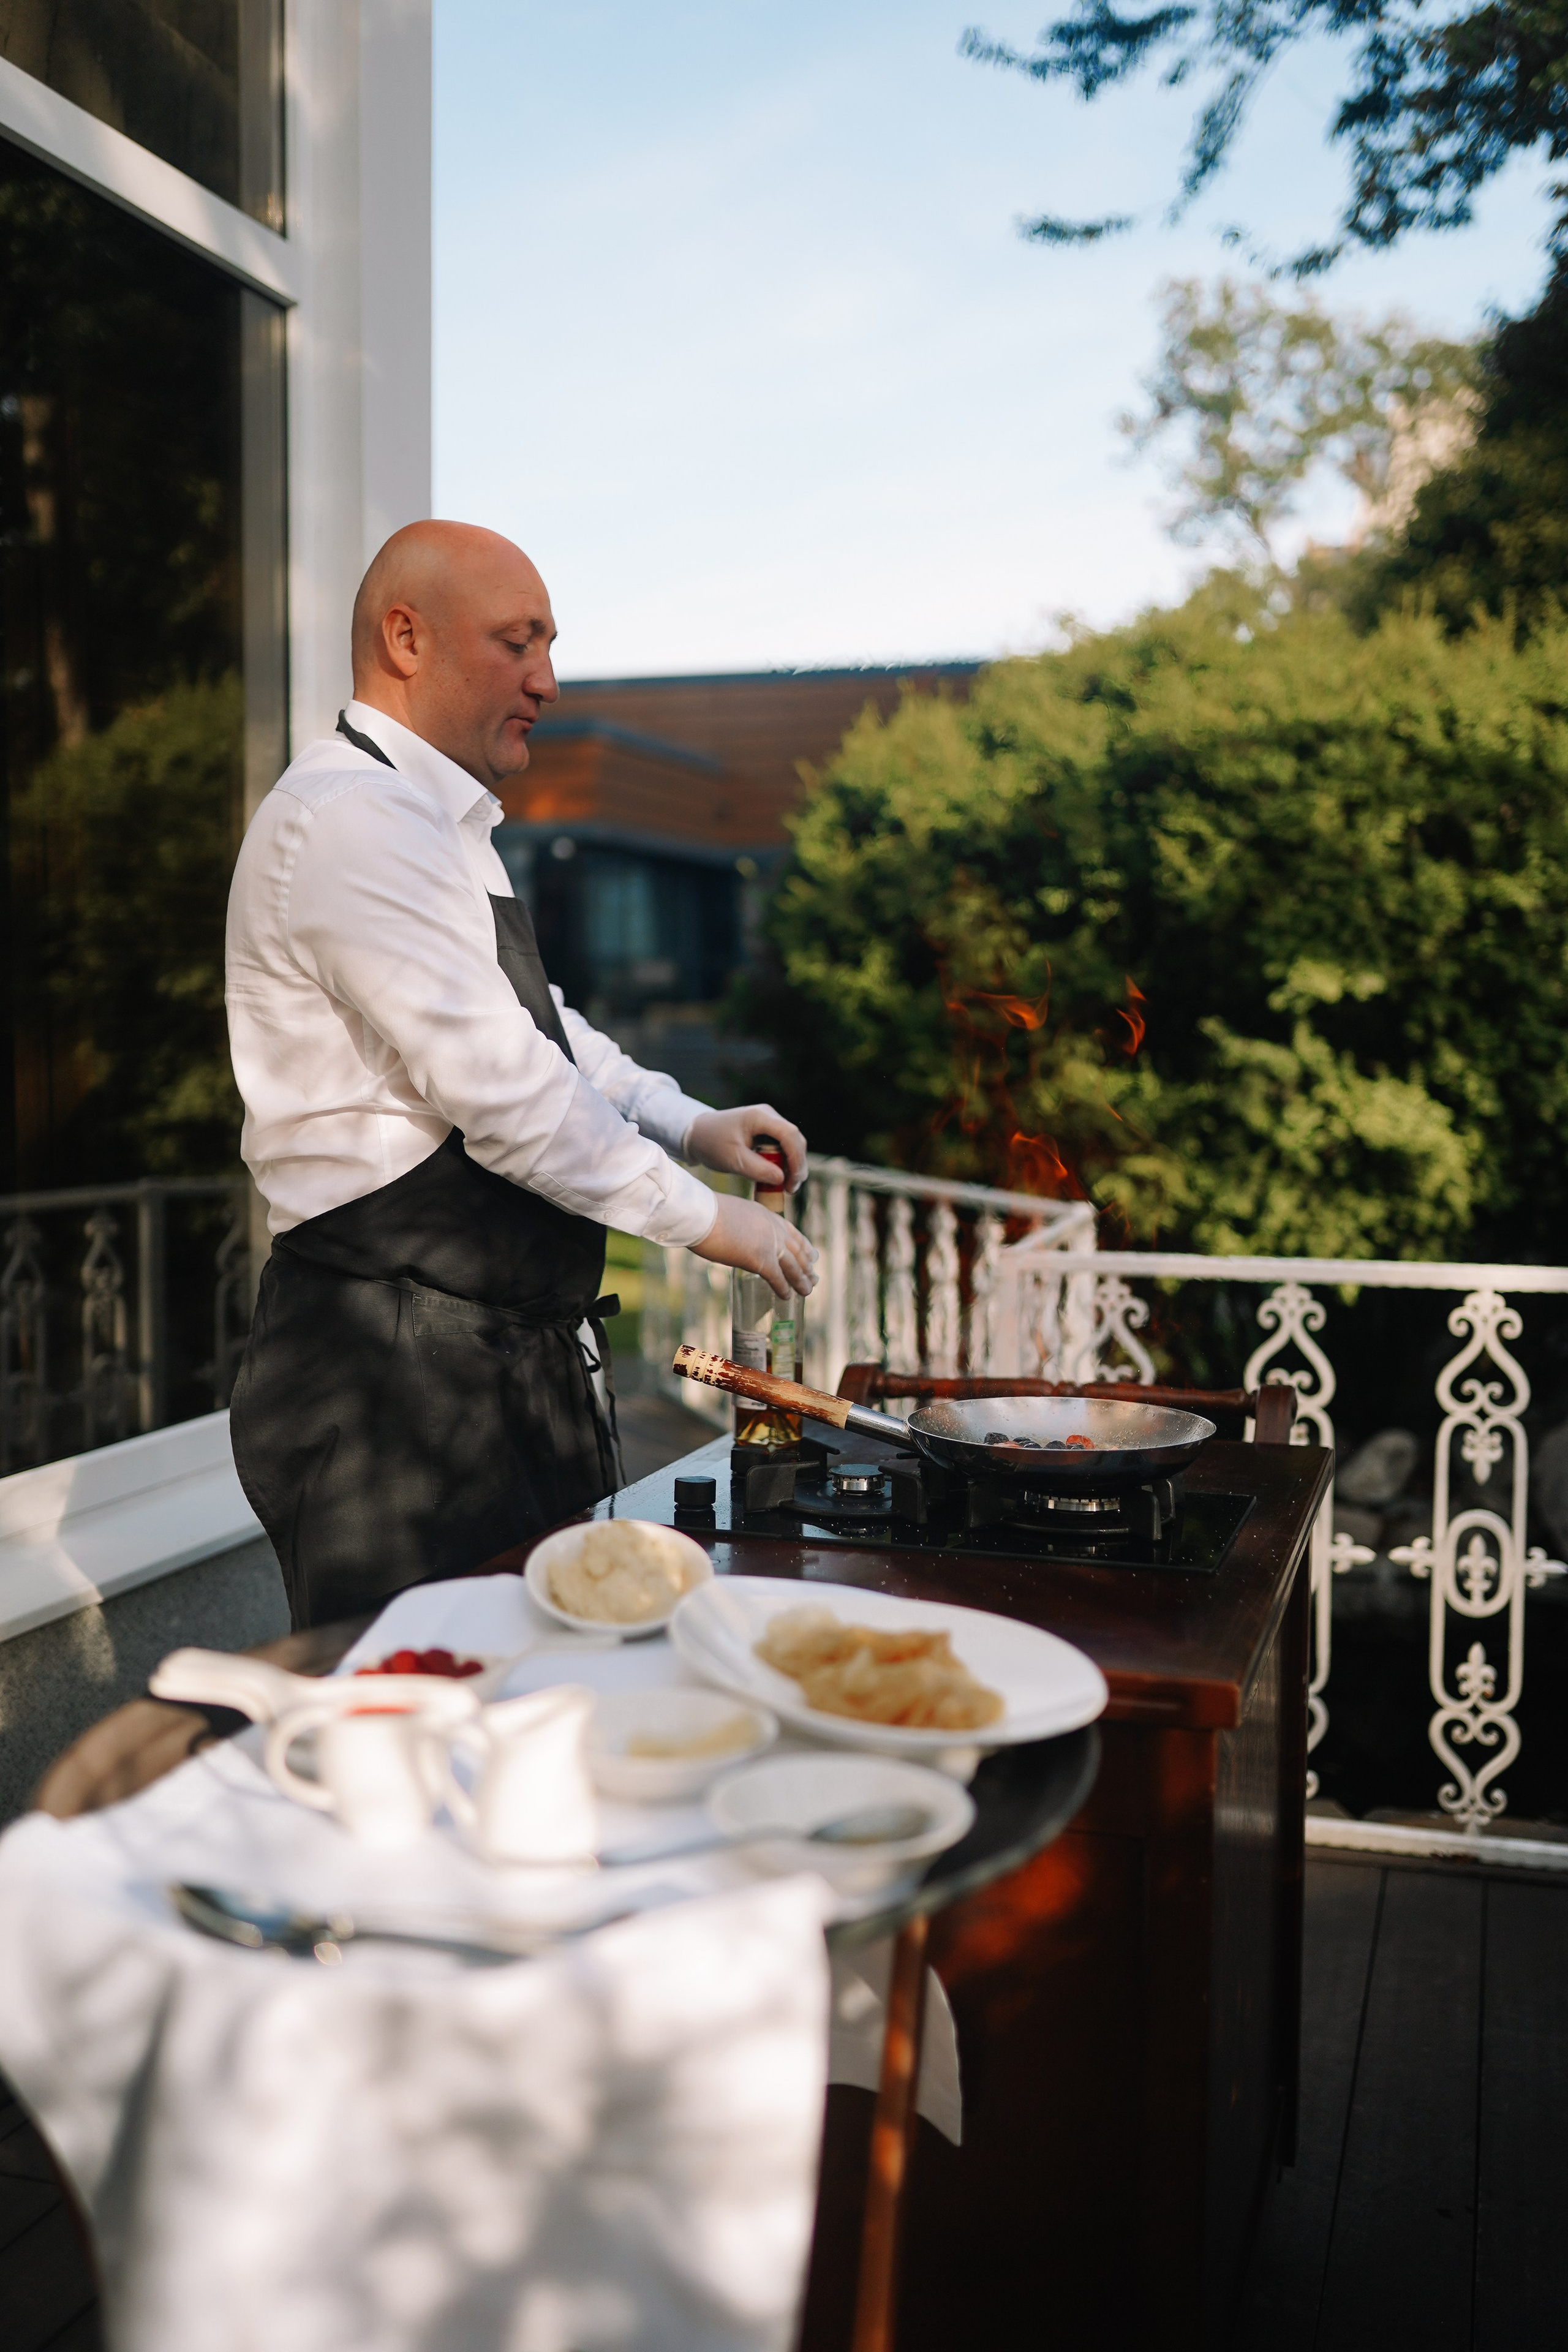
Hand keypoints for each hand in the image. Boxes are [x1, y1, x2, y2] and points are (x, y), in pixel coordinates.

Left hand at [684, 1105, 806, 1192]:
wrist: (697, 1134)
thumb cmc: (711, 1143)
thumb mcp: (732, 1160)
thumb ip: (757, 1169)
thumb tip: (781, 1179)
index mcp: (759, 1117)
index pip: (789, 1134)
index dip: (796, 1158)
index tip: (792, 1181)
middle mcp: (768, 1116)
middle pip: (795, 1139)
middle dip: (797, 1165)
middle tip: (791, 1189)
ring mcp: (769, 1123)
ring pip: (792, 1145)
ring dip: (792, 1166)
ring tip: (786, 1187)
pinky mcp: (767, 1133)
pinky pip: (782, 1148)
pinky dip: (783, 1164)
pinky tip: (779, 1179)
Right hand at [690, 1194, 817, 1299]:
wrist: (700, 1214)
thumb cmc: (704, 1213)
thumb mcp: (729, 1213)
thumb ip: (738, 1226)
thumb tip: (735, 1238)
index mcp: (765, 1214)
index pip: (790, 1231)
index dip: (803, 1245)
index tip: (812, 1254)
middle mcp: (772, 1228)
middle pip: (796, 1250)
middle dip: (806, 1265)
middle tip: (814, 1277)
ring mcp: (769, 1243)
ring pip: (792, 1265)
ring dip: (801, 1280)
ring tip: (807, 1291)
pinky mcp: (760, 1259)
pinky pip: (777, 1277)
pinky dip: (784, 1288)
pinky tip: (787, 1297)